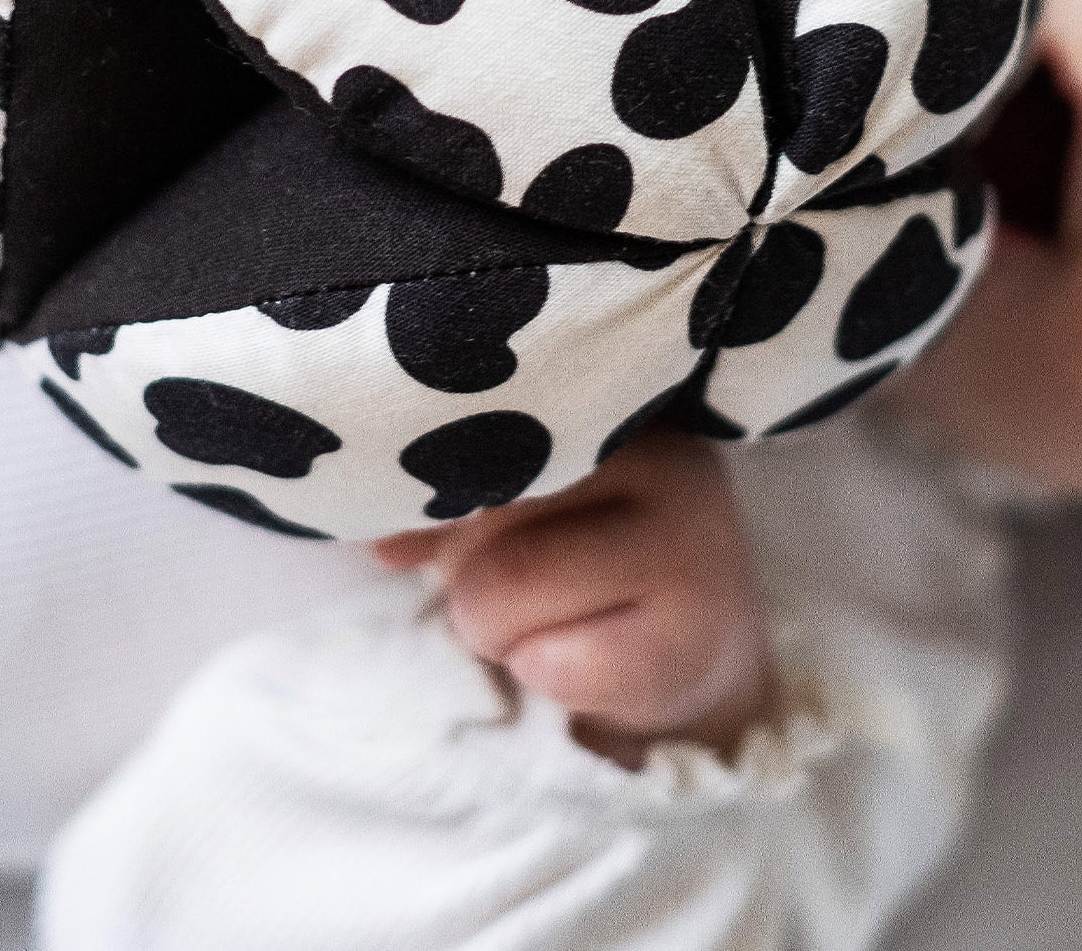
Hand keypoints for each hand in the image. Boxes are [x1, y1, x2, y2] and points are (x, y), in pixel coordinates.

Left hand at [374, 431, 771, 767]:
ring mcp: (685, 546)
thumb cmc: (589, 556)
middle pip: (481, 511)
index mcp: (612, 406)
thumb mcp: (521, 507)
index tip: (436, 531)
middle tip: (505, 584)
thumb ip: (448, 502)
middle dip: (464, 570)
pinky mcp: (689, 641)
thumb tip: (378, 540)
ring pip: (500, 589)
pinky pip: (549, 666)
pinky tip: (581, 660)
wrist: (702, 645)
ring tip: (538, 623)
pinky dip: (540, 674)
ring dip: (492, 628)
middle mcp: (661, 459)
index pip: (485, 431)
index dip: (438, 491)